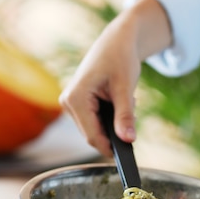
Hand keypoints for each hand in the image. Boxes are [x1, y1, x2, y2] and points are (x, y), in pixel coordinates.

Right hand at [60, 0, 172, 154]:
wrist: (117, 41)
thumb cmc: (120, 58)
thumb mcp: (125, 88)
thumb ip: (125, 116)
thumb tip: (128, 140)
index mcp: (75, 98)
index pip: (92, 136)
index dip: (110, 148)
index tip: (128, 157)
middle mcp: (67, 102)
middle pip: (93, 134)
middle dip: (115, 130)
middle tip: (132, 109)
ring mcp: (70, 104)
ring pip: (95, 129)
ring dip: (114, 122)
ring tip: (126, 100)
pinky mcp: (77, 104)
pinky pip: (95, 121)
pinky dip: (110, 116)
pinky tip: (119, 100)